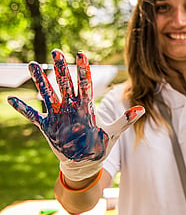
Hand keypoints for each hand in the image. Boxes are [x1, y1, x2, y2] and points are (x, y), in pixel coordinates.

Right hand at [7, 49, 144, 180]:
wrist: (85, 162)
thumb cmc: (100, 146)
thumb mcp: (113, 133)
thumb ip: (125, 121)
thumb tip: (142, 109)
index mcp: (87, 107)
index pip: (86, 83)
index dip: (83, 69)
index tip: (81, 53)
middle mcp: (71, 107)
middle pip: (65, 83)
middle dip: (61, 68)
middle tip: (56, 51)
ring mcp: (58, 115)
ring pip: (48, 93)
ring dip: (40, 80)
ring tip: (33, 64)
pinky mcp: (48, 126)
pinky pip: (33, 115)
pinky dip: (22, 109)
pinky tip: (10, 100)